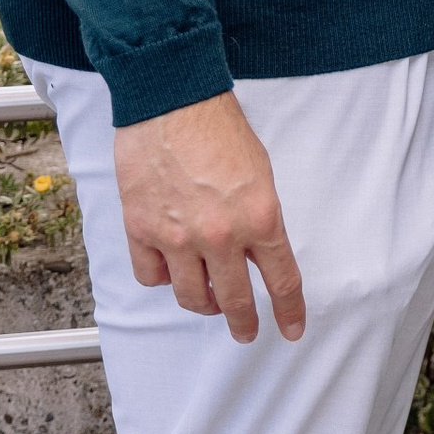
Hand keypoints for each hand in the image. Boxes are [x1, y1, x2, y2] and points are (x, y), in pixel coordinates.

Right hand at [114, 92, 305, 343]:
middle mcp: (221, 235)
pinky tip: (171, 269)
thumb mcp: (261, 175)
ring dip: (203, 305)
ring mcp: (177, 237)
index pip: (282, 281)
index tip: (292, 329)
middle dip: (244, 322)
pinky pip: (152, 277)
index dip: (289, 311)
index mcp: (261, 218)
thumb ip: (261, 219)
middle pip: (234, 300)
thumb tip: (257, 253)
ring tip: (208, 301)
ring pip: (191, 297)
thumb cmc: (219, 129)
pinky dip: (163, 278)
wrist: (172, 102)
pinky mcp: (141, 230)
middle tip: (247, 331)